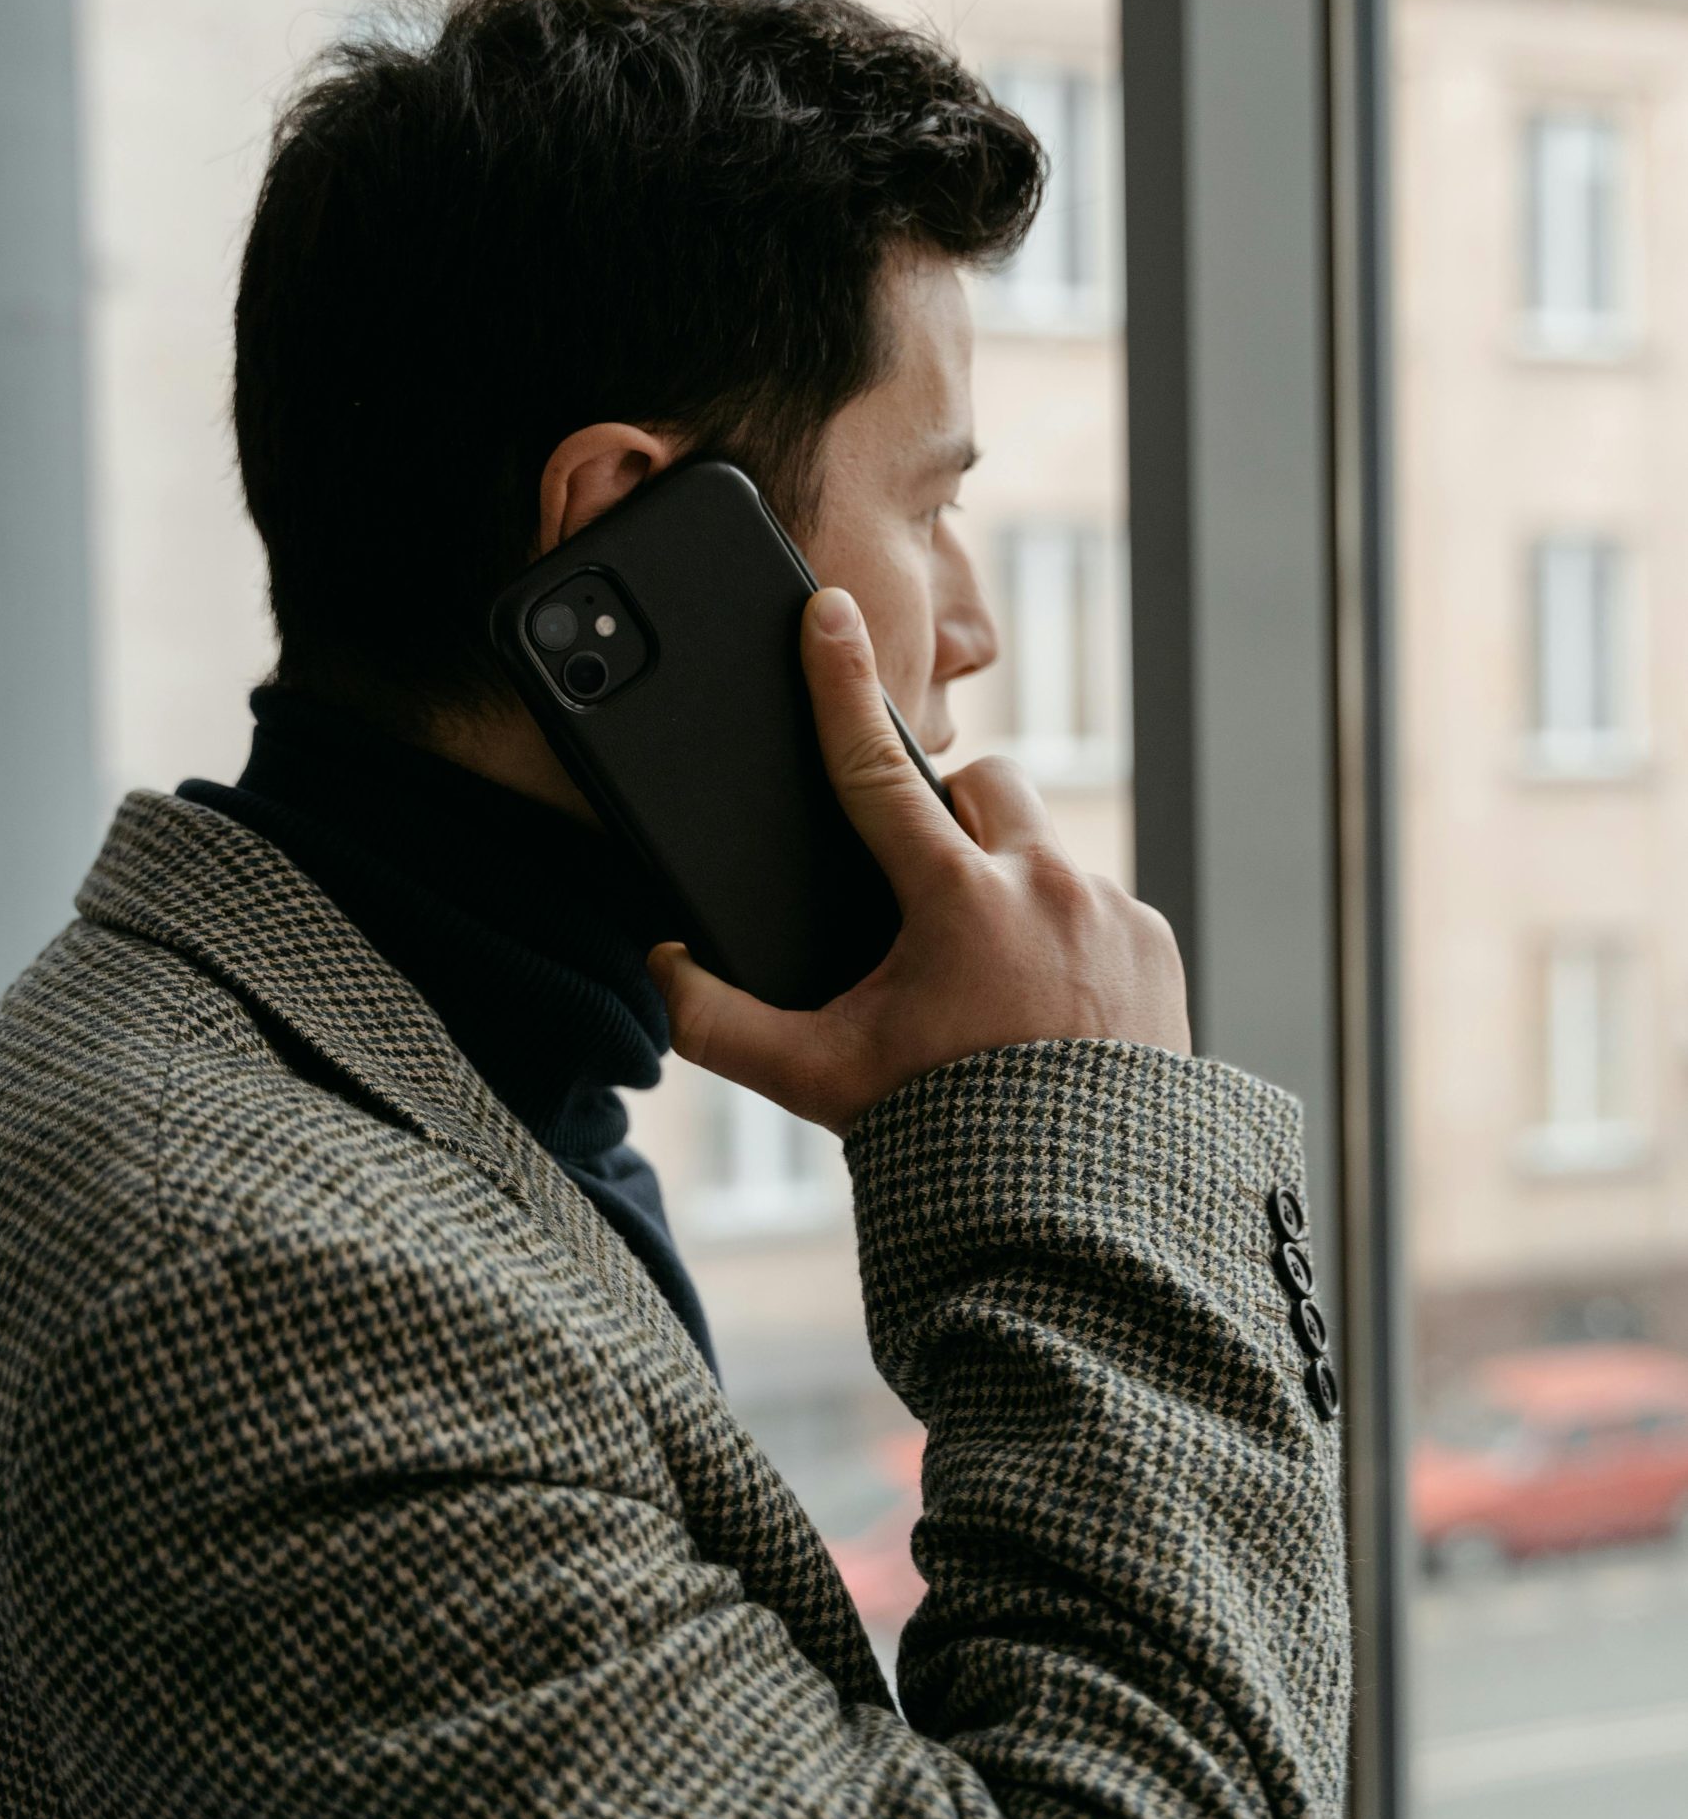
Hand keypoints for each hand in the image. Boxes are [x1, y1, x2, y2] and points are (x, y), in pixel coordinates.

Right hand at [648, 587, 1190, 1134]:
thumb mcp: (819, 1081)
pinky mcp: (1156, 944)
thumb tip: (661, 967)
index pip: (876, 765)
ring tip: (990, 971)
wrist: (1079, 1207)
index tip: (826, 612)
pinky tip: (1048, 1001)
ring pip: (1045, 848)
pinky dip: (1068, 935)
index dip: (838, 683)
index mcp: (954, 900)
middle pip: (986, 784)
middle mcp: (1043, 886)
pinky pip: (1101, 904)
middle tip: (925, 892)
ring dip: (1011, 883)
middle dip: (951, 817)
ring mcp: (1110, 911)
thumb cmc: (947, 1135)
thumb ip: (722, 1024)